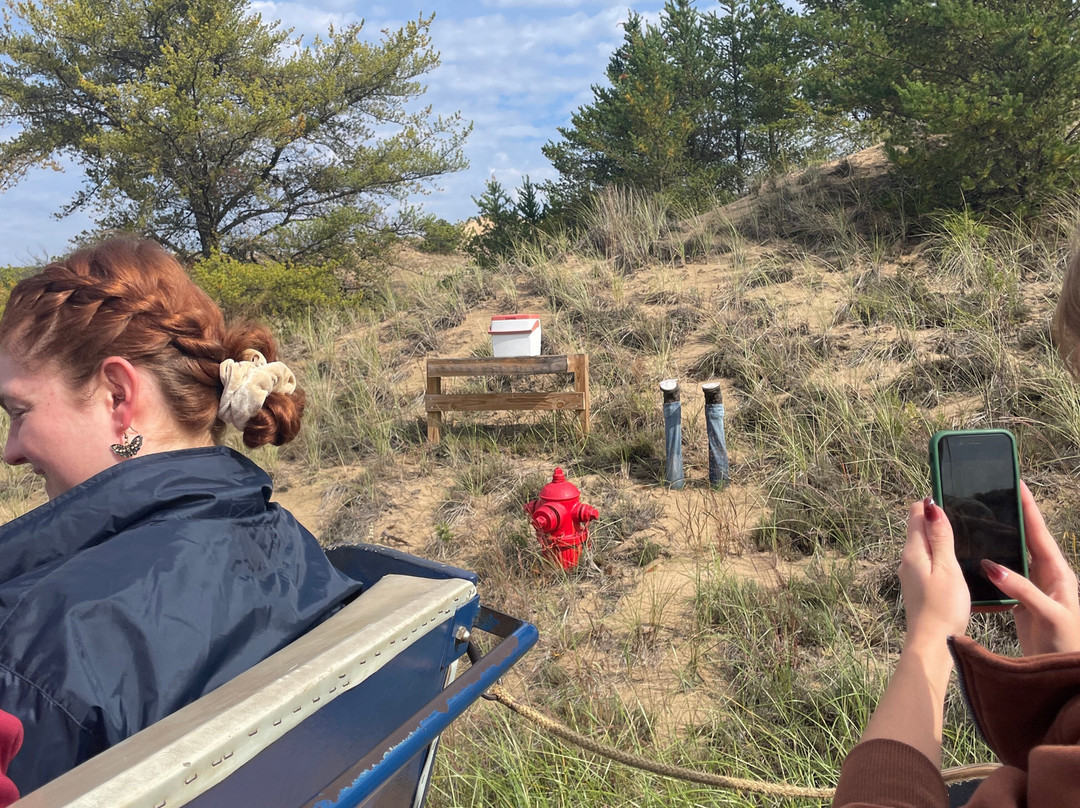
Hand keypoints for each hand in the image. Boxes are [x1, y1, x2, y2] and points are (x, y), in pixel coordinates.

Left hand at [899, 497, 970, 646]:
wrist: (932, 644)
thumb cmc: (943, 607)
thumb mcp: (947, 568)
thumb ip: (940, 538)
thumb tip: (931, 507)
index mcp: (913, 551)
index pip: (915, 514)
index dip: (931, 504)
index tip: (950, 496)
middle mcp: (907, 560)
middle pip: (918, 529)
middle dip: (935, 519)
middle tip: (961, 513)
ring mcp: (911, 574)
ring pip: (924, 546)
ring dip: (939, 537)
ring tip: (962, 534)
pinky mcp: (919, 586)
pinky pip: (928, 561)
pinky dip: (940, 555)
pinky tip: (955, 561)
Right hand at [982, 481, 1079, 654]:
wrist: (1064, 673)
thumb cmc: (1066, 643)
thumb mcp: (1049, 614)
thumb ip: (1022, 589)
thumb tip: (992, 566)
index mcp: (1057, 573)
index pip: (1039, 533)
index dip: (1028, 509)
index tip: (1017, 484)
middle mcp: (1045, 576)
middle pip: (1025, 539)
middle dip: (1011, 517)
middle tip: (993, 496)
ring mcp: (1032, 587)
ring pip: (1012, 556)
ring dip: (998, 539)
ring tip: (980, 520)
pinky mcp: (1020, 600)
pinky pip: (1002, 576)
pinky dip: (989, 565)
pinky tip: (975, 558)